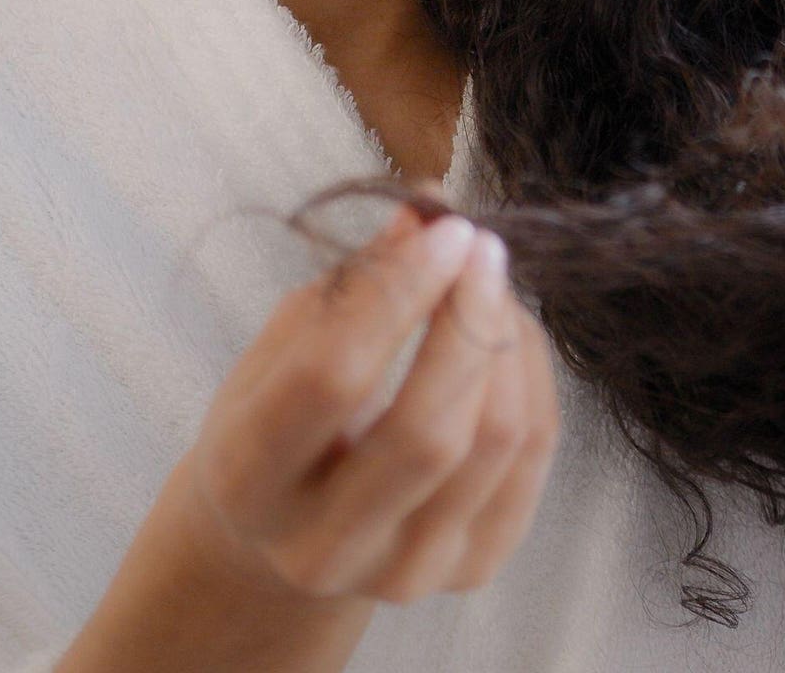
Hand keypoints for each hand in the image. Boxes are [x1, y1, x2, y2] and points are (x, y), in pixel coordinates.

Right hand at [57, 204, 560, 672]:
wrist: (286, 536)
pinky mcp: (469, 572)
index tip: (442, 229)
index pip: (331, 376)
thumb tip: (427, 211)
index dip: (398, 293)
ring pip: (495, 443)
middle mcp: (322, 546)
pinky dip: (533, 379)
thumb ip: (352, 282)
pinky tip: (512, 335)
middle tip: (482, 246)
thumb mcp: (282, 346)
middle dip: (470, 320)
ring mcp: (403, 571)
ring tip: (491, 286)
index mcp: (250, 480)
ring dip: (509, 341)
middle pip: (428, 432)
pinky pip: (532, 457)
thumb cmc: (278, 418)